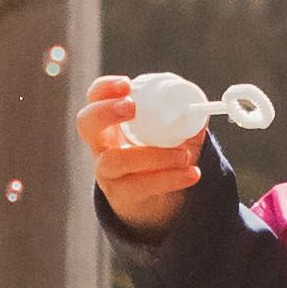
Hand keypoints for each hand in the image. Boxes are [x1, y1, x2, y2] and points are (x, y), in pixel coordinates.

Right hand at [75, 83, 204, 229]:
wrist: (158, 203)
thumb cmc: (162, 158)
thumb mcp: (172, 134)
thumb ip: (186, 119)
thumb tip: (199, 108)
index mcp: (113, 122)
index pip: (95, 97)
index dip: (105, 88)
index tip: (127, 84)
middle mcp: (102, 144)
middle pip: (87, 122)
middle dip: (106, 111)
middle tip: (132, 108)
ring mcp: (107, 172)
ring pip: (115, 160)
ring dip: (153, 155)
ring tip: (184, 155)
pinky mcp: (121, 196)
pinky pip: (140, 187)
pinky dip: (170, 179)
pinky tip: (192, 174)